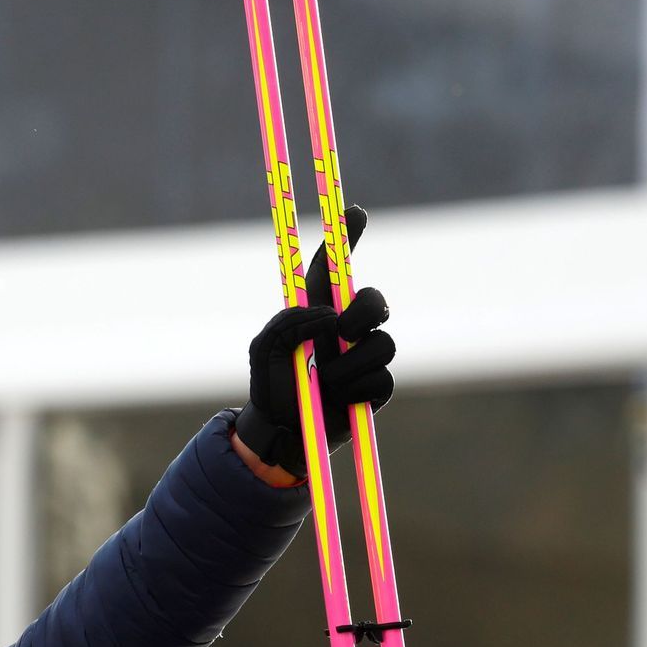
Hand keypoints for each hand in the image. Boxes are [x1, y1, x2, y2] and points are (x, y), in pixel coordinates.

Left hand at [233, 205, 395, 478]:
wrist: (282, 432)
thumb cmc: (272, 386)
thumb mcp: (264, 348)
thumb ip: (287, 322)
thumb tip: (328, 316)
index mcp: (317, 313)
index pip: (333, 270)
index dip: (345, 239)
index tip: (354, 214)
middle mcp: (345, 329)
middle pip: (375, 300)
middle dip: (365, 310)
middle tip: (342, 330)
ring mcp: (365, 356)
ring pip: (382, 344)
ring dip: (348, 366)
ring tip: (324, 383)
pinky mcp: (377, 386)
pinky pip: (381, 378)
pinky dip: (355, 390)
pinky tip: (339, 401)